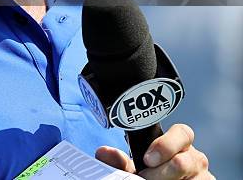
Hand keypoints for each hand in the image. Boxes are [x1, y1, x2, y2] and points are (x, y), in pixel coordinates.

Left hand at [96, 124, 213, 177]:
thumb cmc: (150, 174)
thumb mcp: (134, 168)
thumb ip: (119, 160)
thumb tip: (102, 152)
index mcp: (180, 142)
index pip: (183, 132)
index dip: (165, 145)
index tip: (147, 159)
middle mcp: (196, 158)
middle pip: (185, 160)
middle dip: (162, 172)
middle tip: (146, 177)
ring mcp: (204, 176)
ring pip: (192, 179)